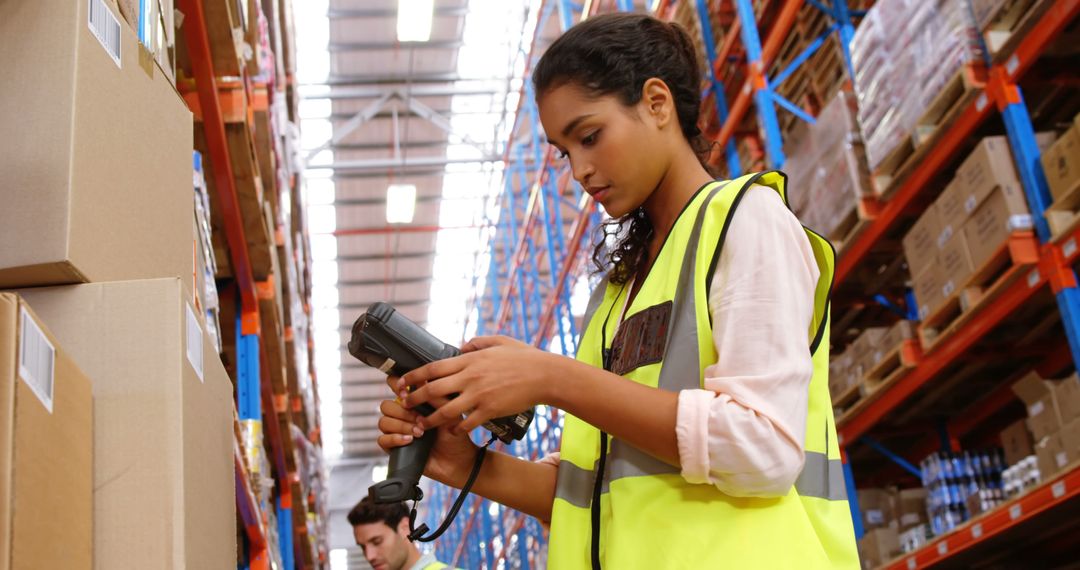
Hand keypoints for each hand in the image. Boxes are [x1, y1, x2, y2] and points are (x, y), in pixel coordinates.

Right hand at [376, 376, 477, 486]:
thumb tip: (421, 380)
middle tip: (419, 419)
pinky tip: (409, 440)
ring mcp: (398, 431)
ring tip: (419, 433)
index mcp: (415, 403)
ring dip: (401, 426)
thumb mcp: (450, 412)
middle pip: (386, 405)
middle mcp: (403, 416)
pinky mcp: (395, 448)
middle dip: (403, 412)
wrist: (457, 461)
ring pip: (383, 422)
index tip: (404, 392)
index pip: (396, 388)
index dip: (396, 386)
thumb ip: (435, 397)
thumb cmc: (455, 436)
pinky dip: (395, 439)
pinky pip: (382, 440)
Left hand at [397, 336, 563, 433]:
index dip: (414, 376)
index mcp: (469, 360)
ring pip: (445, 411)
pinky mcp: (489, 410)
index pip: (433, 368)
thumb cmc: (524, 357)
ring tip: (421, 425)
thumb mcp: (499, 341)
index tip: (402, 383)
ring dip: (430, 419)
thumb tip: (462, 347)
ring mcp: (479, 395)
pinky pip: (466, 423)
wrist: (544, 375)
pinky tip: (453, 431)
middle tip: (404, 405)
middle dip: (415, 399)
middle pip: (433, 390)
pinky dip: (457, 428)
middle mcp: (470, 377)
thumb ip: (477, 343)